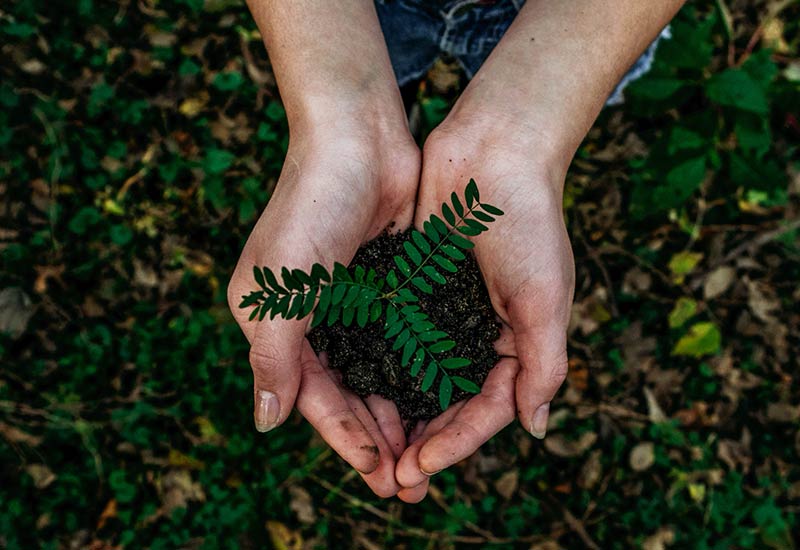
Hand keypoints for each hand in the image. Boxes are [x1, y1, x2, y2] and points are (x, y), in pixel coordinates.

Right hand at [227, 121, 419, 497]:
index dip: (345, 438)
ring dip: (400, 413)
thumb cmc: (311, 207)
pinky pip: (402, 341)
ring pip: (378, 373)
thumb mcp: (281, 288)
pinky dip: (417, 372)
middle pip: (347, 393)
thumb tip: (266, 423)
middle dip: (376, 438)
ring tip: (428, 454)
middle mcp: (312, 318)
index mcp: (276, 323)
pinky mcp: (387, 285)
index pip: (312, 396)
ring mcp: (352, 302)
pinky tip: (440, 399)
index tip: (379, 474)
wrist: (358, 137)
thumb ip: (273, 357)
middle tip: (410, 483)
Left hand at [395, 115, 574, 501]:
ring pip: (418, 377)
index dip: (457, 442)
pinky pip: (396, 336)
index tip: (421, 467)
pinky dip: (380, 365)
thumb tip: (535, 428)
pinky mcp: (415, 287)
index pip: (487, 409)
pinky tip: (356, 389)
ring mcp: (446, 311)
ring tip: (371, 447)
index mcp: (518, 342)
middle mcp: (480, 333)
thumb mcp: (545, 297)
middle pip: (449, 402)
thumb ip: (543, 364)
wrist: (493, 151)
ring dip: (398, 413)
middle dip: (424, 440)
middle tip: (391, 477)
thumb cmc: (528, 221)